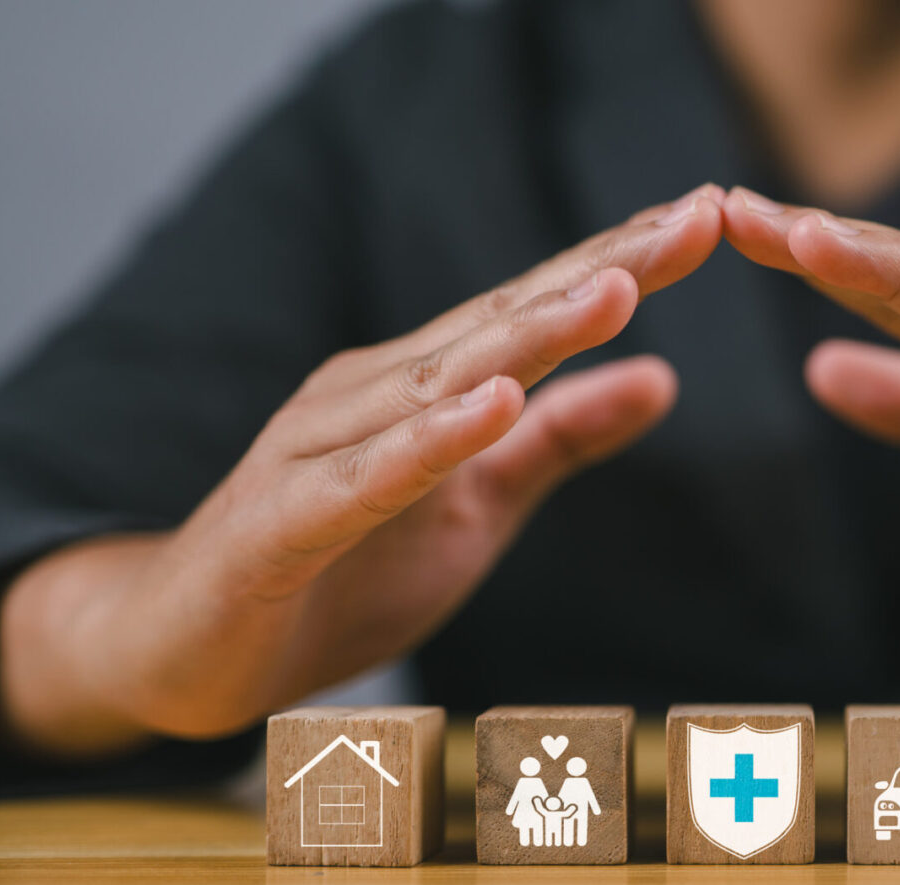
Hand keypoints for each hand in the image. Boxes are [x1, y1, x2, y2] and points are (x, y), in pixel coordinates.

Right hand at [0, 185, 724, 750]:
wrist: (188, 653)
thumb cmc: (341, 572)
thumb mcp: (481, 506)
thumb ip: (560, 441)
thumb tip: (664, 376)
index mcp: (424, 385)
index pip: (536, 311)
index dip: (625, 263)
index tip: (710, 216)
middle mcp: (372, 394)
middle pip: (501, 323)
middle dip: (604, 269)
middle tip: (697, 218)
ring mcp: (319, 451)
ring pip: (437, 385)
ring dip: (527, 336)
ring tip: (614, 291)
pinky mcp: (278, 524)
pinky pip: (362, 481)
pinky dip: (426, 444)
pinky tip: (488, 408)